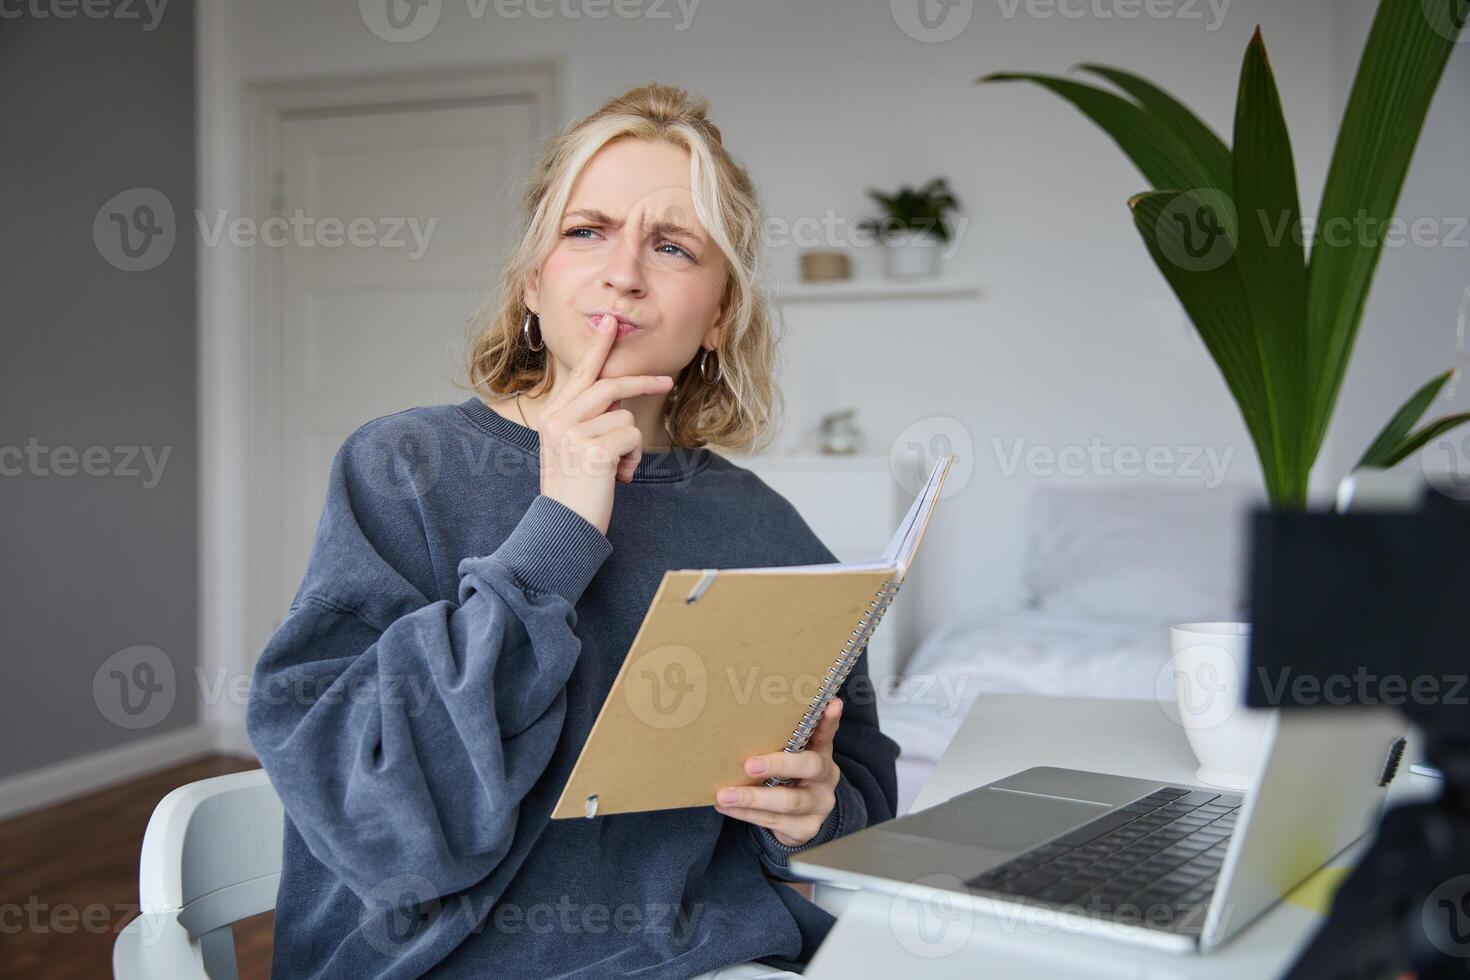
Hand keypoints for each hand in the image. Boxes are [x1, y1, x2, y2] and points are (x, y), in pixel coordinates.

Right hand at [534, 313, 673, 534]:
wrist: (562, 528)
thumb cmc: (574, 490)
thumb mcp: (571, 448)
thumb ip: (588, 418)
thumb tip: (617, 398)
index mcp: (551, 415)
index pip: (580, 373)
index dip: (598, 347)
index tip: (611, 322)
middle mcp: (558, 419)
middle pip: (610, 386)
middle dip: (642, 383)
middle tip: (667, 381)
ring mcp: (573, 434)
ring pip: (625, 418)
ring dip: (630, 445)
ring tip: (614, 468)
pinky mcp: (593, 451)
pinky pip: (632, 438)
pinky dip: (633, 459)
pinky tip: (617, 477)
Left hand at [714, 698, 842, 846]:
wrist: (799, 818)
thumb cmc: (789, 777)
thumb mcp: (790, 756)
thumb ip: (782, 738)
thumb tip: (750, 709)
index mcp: (822, 753)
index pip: (827, 733)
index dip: (829, 720)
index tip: (831, 703)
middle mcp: (826, 778)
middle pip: (809, 768)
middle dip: (777, 765)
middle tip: (749, 764)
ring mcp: (819, 806)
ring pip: (787, 802)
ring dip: (752, 798)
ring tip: (725, 794)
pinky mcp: (806, 829)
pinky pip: (774, 822)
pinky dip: (746, 815)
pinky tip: (726, 807)